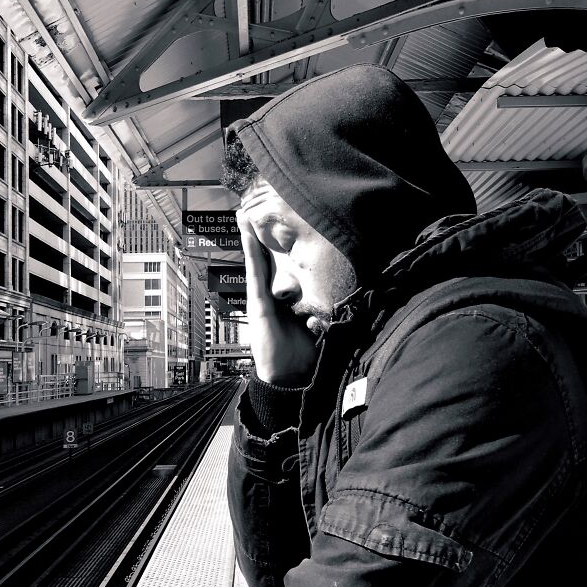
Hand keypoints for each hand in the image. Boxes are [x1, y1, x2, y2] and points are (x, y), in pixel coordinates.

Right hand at [238, 212, 318, 386]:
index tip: (273, 224)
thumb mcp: (314, 321)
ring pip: (255, 262)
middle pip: (263, 259)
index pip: (277, 266)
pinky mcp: (258, 305)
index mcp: (281, 298)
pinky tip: (249, 236)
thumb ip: (321, 304)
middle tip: (250, 211)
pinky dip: (251, 254)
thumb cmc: (302, 352)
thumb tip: (342, 291)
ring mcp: (260, 299)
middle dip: (256, 236)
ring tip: (244, 216)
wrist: (288, 375)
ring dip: (249, 239)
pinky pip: (255, 274)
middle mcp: (268, 295)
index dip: (273, 245)